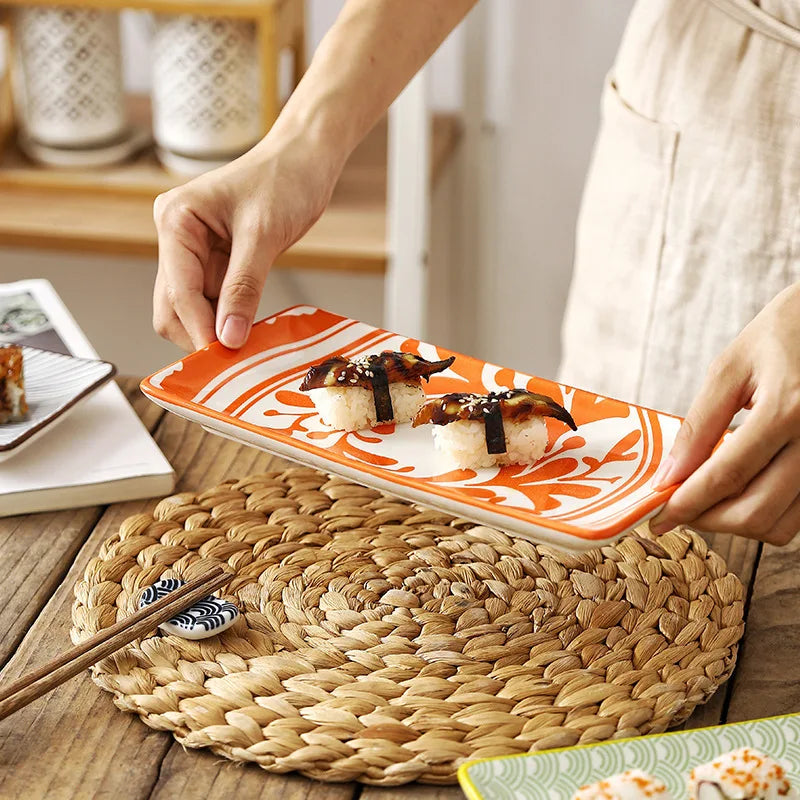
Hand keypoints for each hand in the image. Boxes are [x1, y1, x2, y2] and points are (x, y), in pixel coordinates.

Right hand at [153, 133, 342, 350]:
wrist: (306, 158)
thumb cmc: (284, 178)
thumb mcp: (263, 235)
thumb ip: (243, 288)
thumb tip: (229, 337)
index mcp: (176, 220)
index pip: (178, 290)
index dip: (200, 328)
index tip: (223, 358)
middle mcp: (177, 236)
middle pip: (173, 306)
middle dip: (200, 333)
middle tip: (233, 361)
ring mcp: (195, 251)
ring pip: (193, 308)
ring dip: (216, 329)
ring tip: (247, 349)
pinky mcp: (217, 261)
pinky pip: (216, 301)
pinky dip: (229, 319)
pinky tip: (249, 331)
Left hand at [649, 283, 799, 544]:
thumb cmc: (784, 333)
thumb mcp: (731, 368)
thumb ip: (700, 424)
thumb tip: (670, 474)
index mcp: (786, 410)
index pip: (727, 476)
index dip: (686, 503)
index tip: (656, 516)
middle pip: (756, 511)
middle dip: (708, 519)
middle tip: (678, 509)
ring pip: (782, 524)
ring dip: (737, 522)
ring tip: (707, 499)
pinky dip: (767, 512)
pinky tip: (742, 489)